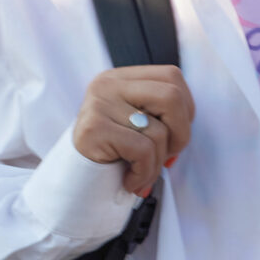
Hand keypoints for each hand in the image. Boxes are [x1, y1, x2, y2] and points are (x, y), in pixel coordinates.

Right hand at [74, 65, 195, 196]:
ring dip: (157, 163)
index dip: (186, 110)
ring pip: (158, 131)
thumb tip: (186, 125)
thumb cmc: (113, 155)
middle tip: (167, 158)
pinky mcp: (94, 128)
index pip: (172, 77)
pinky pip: (142, 150)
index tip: (175, 137)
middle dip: (181, 134)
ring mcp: (99, 103)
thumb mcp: (137, 125)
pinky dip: (143, 173)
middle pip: (171, 96)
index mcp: (121, 78)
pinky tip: (130, 181)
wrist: (73, 182)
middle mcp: (108, 84)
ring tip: (141, 174)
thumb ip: (159, 114)